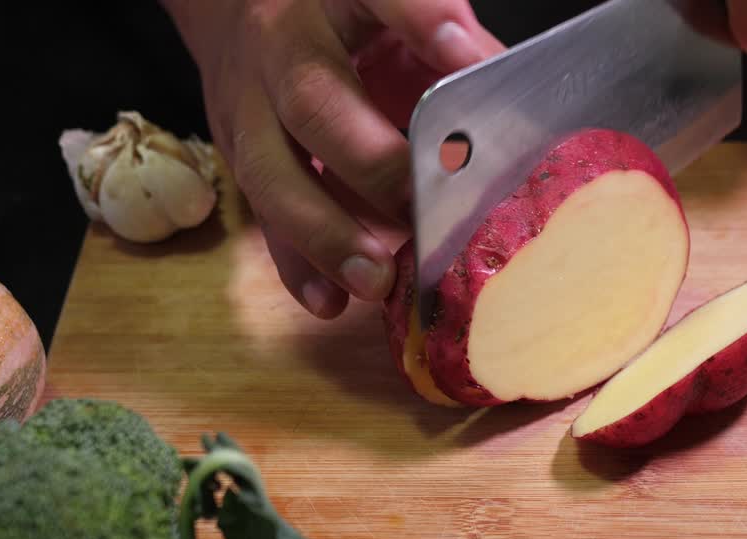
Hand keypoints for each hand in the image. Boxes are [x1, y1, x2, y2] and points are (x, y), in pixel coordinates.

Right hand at [161, 0, 503, 317]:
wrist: (235, 8)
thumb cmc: (341, 16)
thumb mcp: (390, 9)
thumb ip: (446, 42)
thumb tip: (511, 95)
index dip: (420, 20)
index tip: (463, 53)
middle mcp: (280, 44)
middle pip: (312, 99)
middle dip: (371, 162)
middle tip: (423, 208)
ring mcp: (246, 103)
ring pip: (270, 170)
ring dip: (326, 233)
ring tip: (377, 279)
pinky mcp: (235, 152)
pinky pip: (259, 216)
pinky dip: (297, 266)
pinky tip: (331, 301)